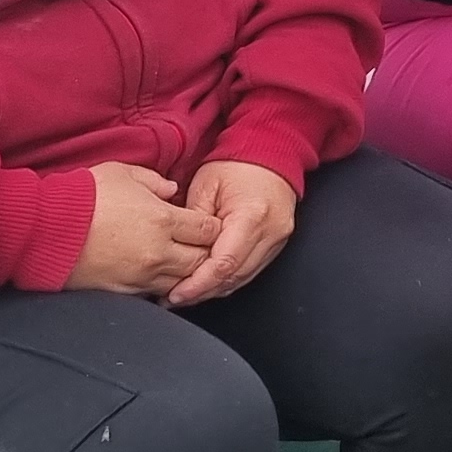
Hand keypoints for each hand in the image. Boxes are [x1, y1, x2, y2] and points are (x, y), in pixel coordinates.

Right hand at [70, 161, 219, 295]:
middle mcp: (158, 252)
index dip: (212, 227)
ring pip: (182, 282)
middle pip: (202, 260)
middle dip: (206, 253)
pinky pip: (155, 294)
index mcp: (163, 220)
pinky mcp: (122, 292)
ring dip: (186, 273)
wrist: (42, 229)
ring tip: (181, 263)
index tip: (206, 224)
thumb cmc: (81, 196)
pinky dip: (162, 287)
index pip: (209, 230)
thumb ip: (154, 181)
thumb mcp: (122, 173)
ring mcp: (140, 276)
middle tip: (199, 246)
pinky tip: (157, 276)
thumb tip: (171, 190)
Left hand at [165, 159, 299, 306]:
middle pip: (234, 276)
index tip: (176, 294)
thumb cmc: (237, 165)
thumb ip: (193, 222)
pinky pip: (250, 270)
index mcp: (252, 216)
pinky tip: (207, 282)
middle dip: (202, 292)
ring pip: (242, 279)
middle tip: (174, 299)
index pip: (224, 263)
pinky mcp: (277, 244)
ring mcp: (278, 240)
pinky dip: (228, 279)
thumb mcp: (205, 187)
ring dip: (214, 289)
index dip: (198, 284)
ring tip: (186, 294)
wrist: (271, 152)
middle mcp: (271, 232)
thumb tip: (179, 252)